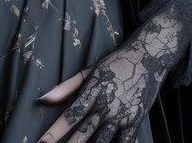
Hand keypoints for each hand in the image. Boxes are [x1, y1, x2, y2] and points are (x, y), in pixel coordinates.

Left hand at [36, 0, 191, 142]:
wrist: (148, 57)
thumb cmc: (115, 63)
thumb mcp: (90, 71)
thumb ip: (66, 87)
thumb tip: (43, 99)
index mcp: (94, 91)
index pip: (71, 115)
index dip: (55, 131)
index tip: (43, 142)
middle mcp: (107, 105)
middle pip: (84, 132)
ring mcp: (122, 115)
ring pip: (103, 141)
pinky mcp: (135, 121)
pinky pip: (125, 142)